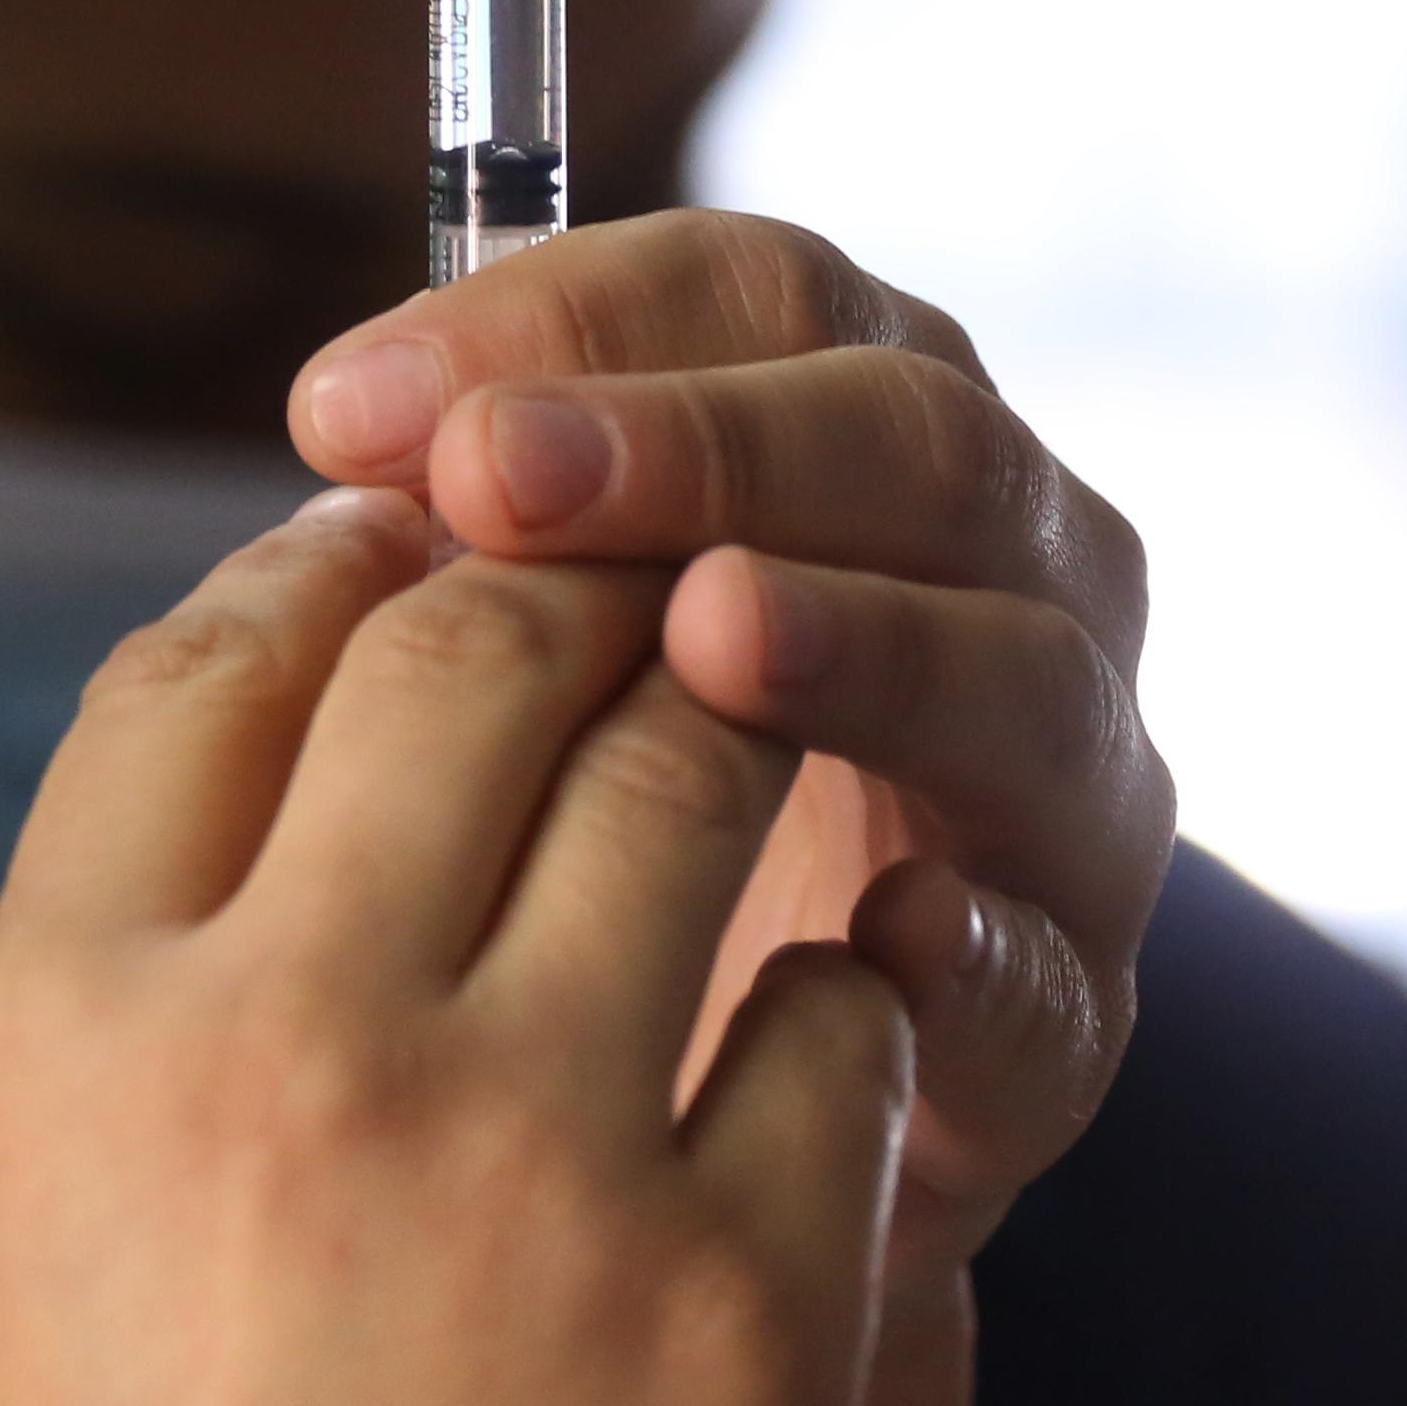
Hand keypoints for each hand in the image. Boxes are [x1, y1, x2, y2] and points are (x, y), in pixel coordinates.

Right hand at [0, 494, 913, 1405]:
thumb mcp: (33, 1206)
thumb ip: (134, 938)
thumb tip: (291, 662)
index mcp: (53, 1021)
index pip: (210, 657)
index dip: (322, 557)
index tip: (394, 544)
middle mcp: (272, 1051)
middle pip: (459, 648)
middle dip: (557, 582)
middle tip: (612, 591)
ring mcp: (518, 1165)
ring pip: (681, 771)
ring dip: (718, 736)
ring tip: (725, 766)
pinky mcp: (747, 1300)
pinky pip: (839, 1009)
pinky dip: (826, 997)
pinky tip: (779, 1060)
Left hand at [287, 213, 1169, 1282]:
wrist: (645, 1116)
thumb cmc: (564, 791)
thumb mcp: (506, 619)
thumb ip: (466, 511)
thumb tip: (346, 422)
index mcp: (848, 429)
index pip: (756, 289)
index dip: (569, 314)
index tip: (352, 399)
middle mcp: (995, 570)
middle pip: (909, 436)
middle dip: (699, 440)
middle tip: (497, 474)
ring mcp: (1053, 786)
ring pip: (1021, 670)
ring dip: (862, 637)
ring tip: (708, 629)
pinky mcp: (1060, 1013)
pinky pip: (1049, 967)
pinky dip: (979, 946)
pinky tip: (882, 929)